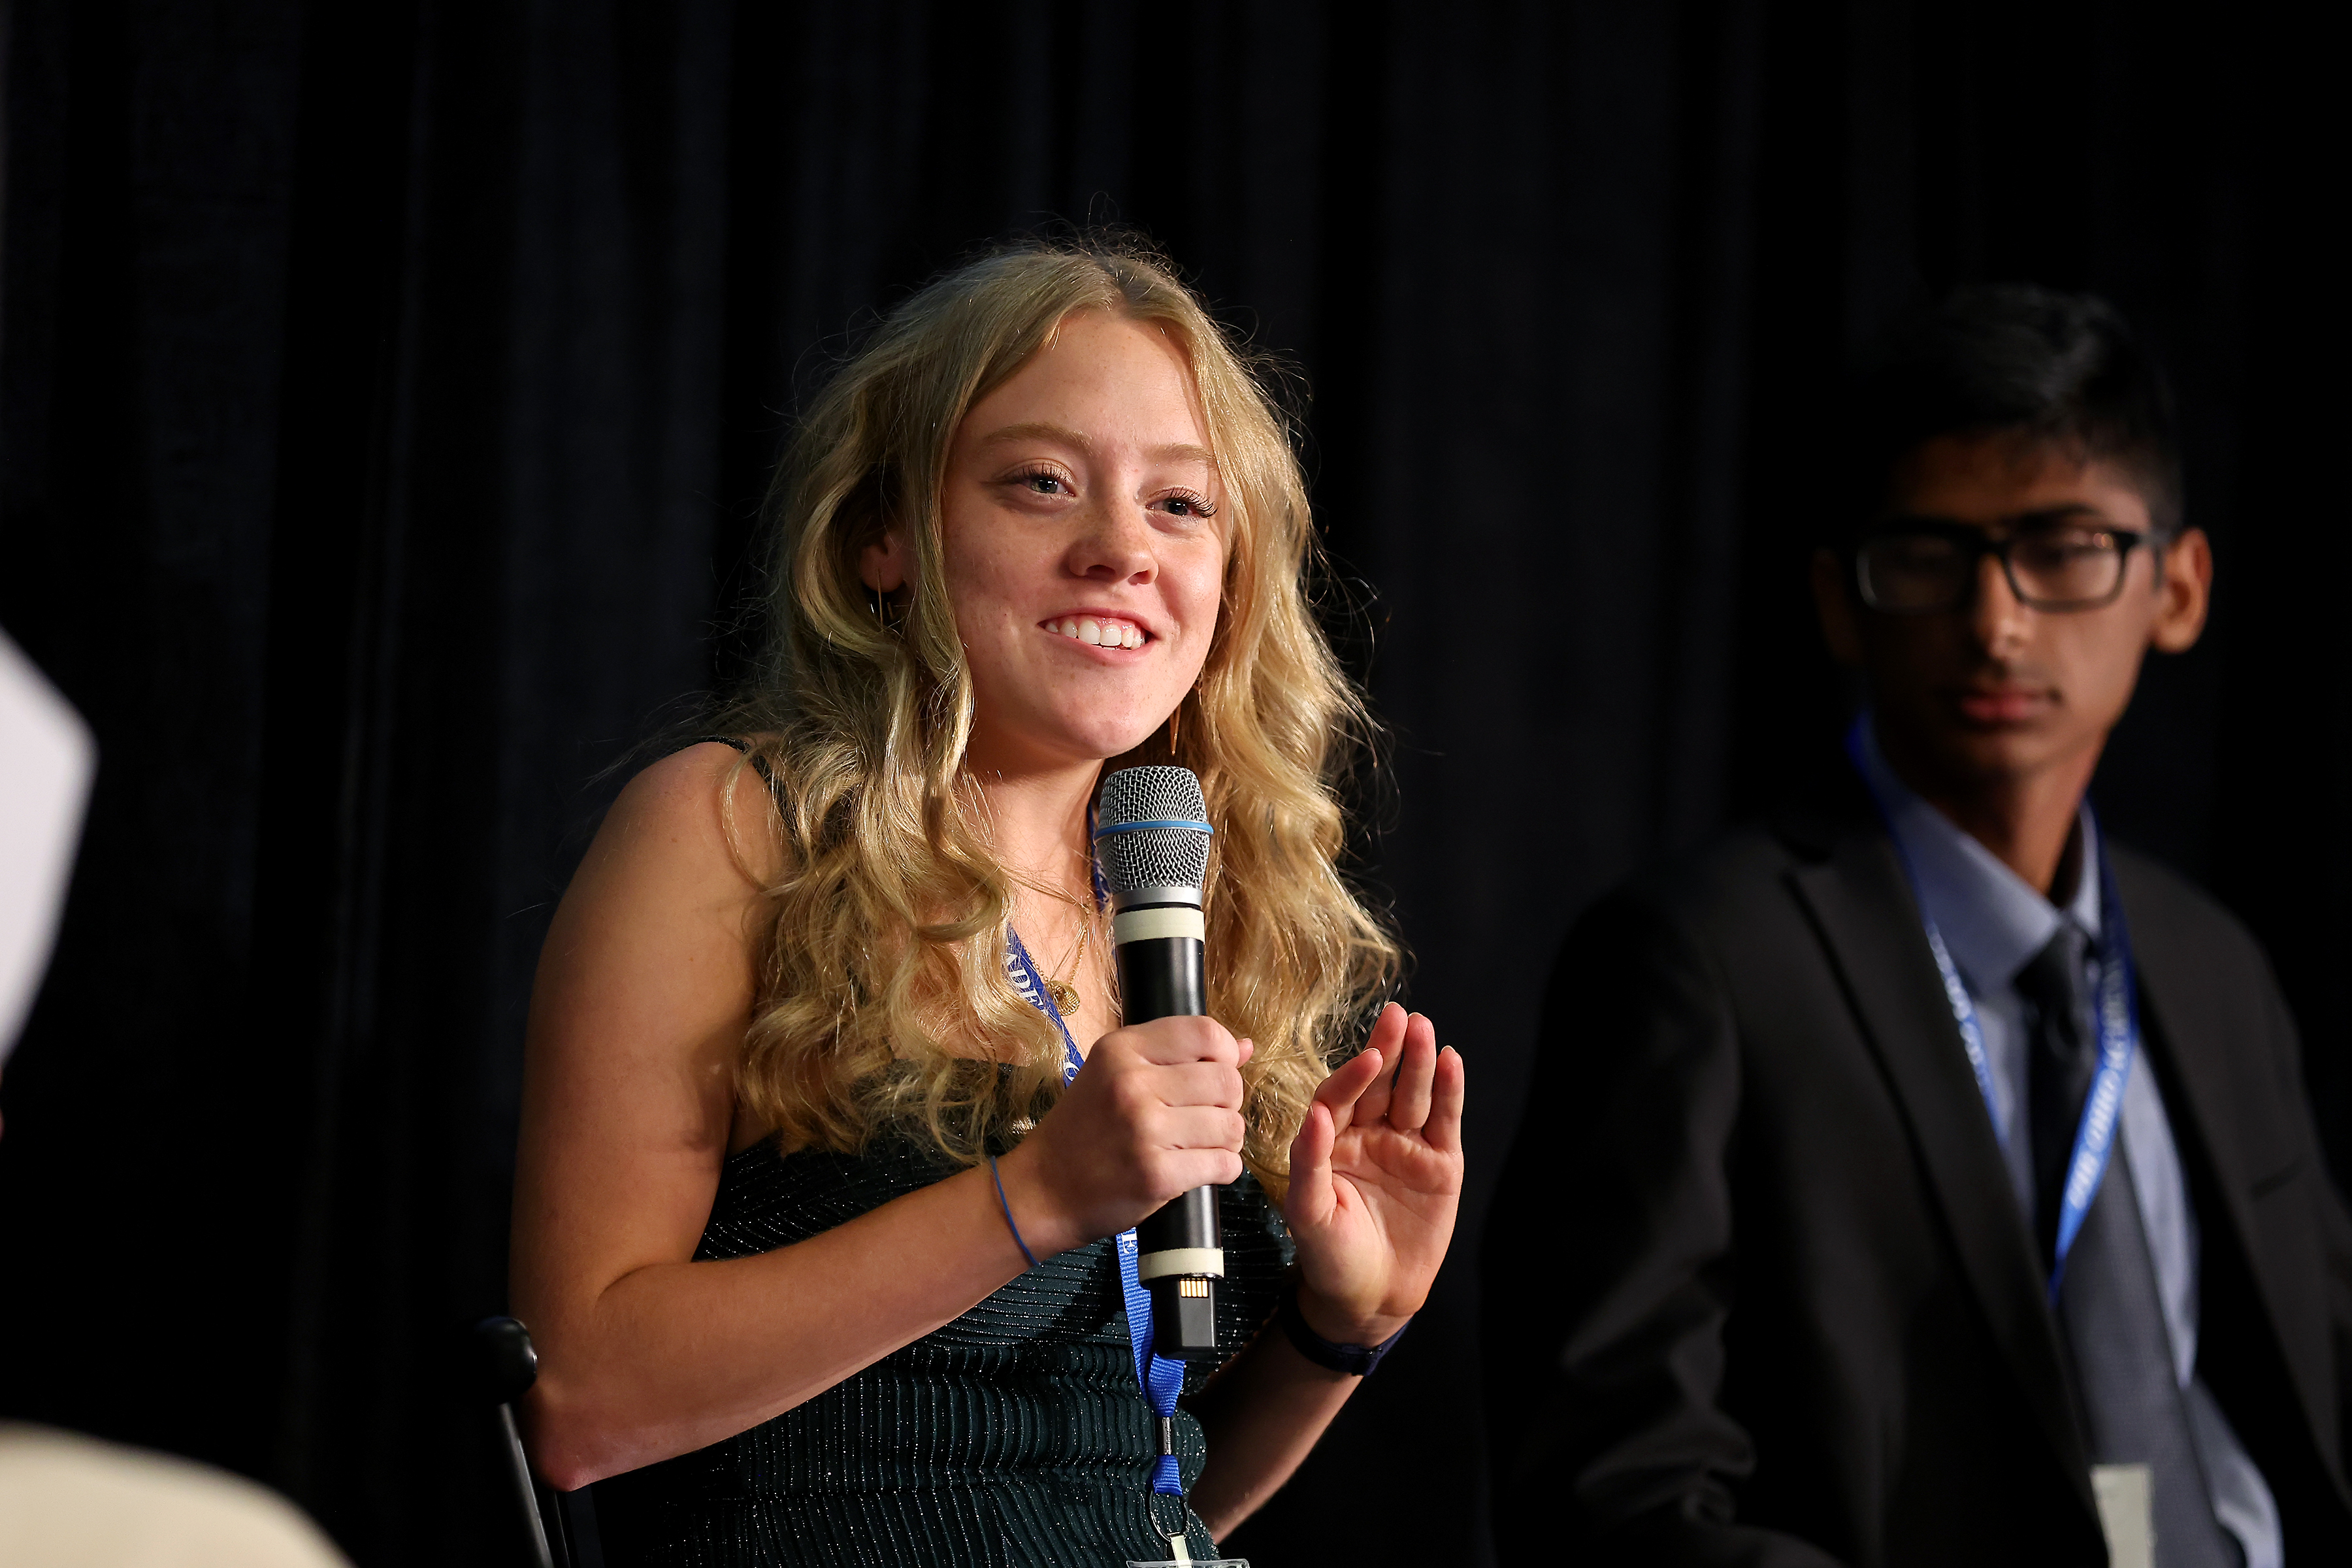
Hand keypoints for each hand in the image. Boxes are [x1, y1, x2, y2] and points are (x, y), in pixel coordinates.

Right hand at [995, 1017, 1252, 1257]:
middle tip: (1207, 1116)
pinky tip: (1201, 1169)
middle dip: (1228, 1102)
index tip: (1219, 1071)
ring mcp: (1145, 1130)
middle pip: (1227, 1081)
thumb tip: (1245, 1047)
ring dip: (1227, 1140)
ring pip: (1230, 1125)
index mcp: (1122, 1050)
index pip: (1205, 1033)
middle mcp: (1132, 1084)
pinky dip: (1222, 1169)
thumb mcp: (1114, 1074)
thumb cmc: (1083, 1130)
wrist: (1042, 1190)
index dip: (1226, 1053)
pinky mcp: (1157, 1175)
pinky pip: (1224, 1165)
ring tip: (1202, 1145)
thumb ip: (1177, 1055)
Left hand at [1284, 1003, 1464, 1345]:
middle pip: (1380, 1084)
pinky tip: (1452, 1062)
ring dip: (1420, 1062)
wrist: (1371, 1298)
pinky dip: (1450, 1092)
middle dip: (1389, 1050)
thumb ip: (1309, 1162)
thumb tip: (1316, 1114)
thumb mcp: (1308, 1213)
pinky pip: (1445, 1122)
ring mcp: (1407, 1146)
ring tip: (1424, 1029)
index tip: (1370, 1058)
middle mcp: (1369, 1135)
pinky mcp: (1441, 1164)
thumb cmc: (1329, 1256)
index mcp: (1331, 1141)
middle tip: (1397, 1016)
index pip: (1341, 1096)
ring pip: (1414, 1095)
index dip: (1354, 1077)